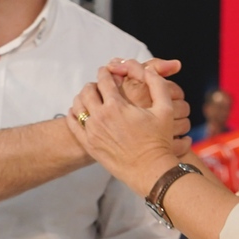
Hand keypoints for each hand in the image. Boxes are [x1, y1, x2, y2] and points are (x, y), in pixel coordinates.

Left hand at [68, 64, 181, 193]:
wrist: (151, 170)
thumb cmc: (159, 140)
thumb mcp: (165, 108)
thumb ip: (156, 83)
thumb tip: (147, 68)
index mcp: (116, 106)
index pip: (103, 79)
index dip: (106, 72)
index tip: (109, 72)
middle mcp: (100, 117)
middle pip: (87, 90)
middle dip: (95, 84)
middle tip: (102, 86)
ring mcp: (92, 132)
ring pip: (77, 105)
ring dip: (84, 98)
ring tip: (94, 99)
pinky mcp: (88, 145)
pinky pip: (73, 123)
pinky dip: (74, 114)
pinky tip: (82, 113)